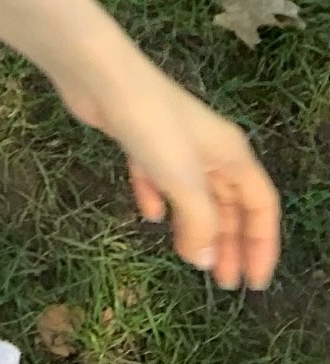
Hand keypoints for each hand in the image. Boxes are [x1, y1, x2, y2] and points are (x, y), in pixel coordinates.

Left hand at [53, 46, 279, 291]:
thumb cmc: (154, 127)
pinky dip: (157, 198)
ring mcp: (174, 144)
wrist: (102, 79)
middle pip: (229, 204)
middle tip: (224, 284)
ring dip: (196, 228)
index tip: (254, 283)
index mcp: (232, 155)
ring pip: (194, 196)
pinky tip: (148, 215)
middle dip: (230, 244)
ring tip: (193, 262)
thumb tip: (205, 260)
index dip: (262, 245)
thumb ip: (200, 225)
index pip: (261, 206)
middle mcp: (209, 149)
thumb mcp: (185, 182)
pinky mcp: (141, 141)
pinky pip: (158, 178)